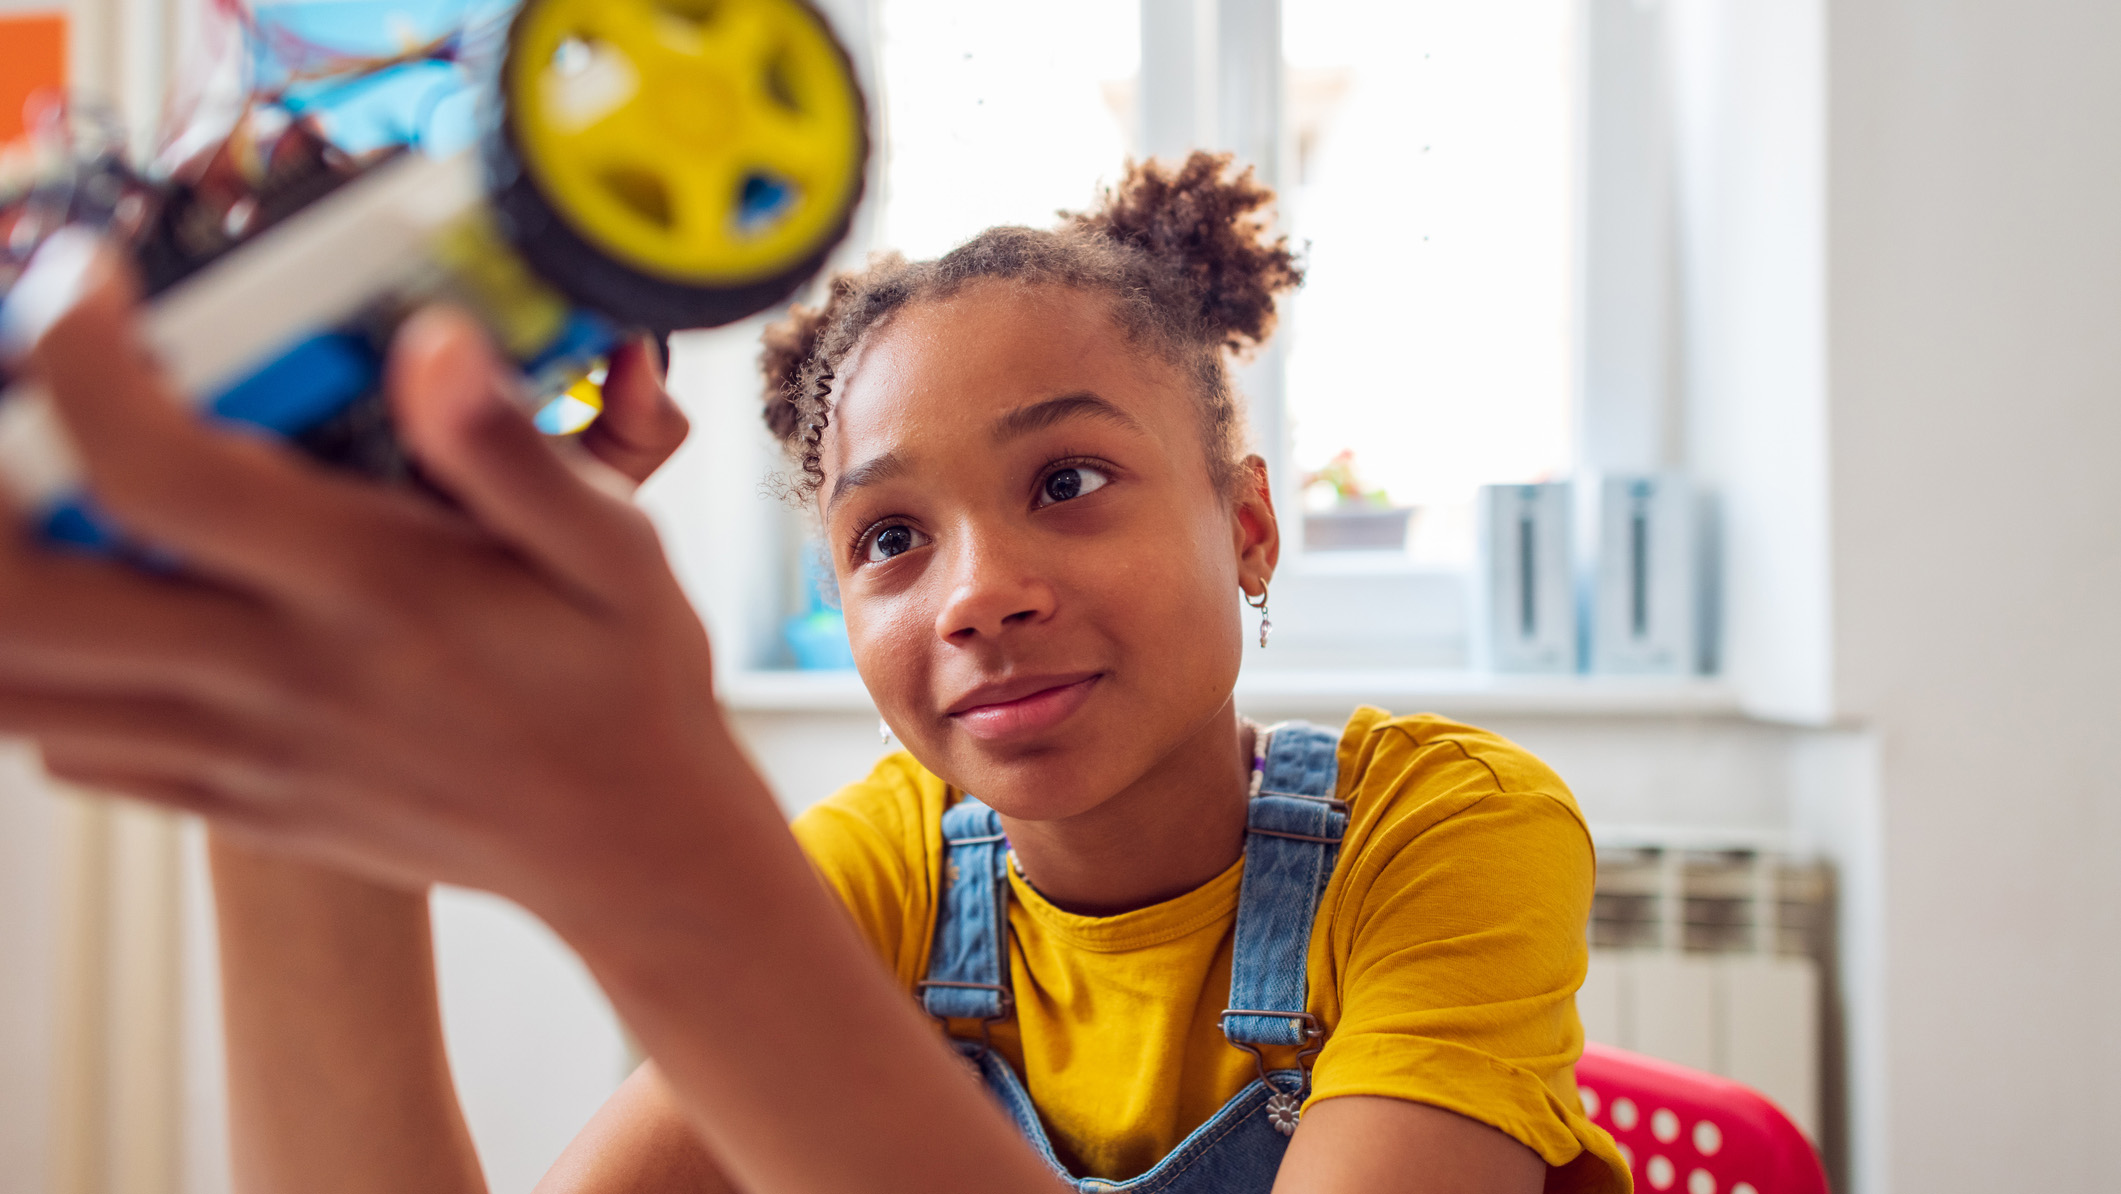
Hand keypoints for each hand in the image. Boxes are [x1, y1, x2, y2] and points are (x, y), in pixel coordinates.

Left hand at [0, 245, 739, 922]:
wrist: (630, 848)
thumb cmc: (625, 685)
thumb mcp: (616, 550)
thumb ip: (514, 450)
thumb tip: (434, 342)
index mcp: (369, 590)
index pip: (153, 472)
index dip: (79, 358)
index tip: (87, 282)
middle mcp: (278, 677)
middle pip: (17, 599)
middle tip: (24, 404)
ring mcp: (240, 751)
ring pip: (17, 688)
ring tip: (43, 496)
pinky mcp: (231, 799)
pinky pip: (68, 750)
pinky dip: (37, 675)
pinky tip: (100, 606)